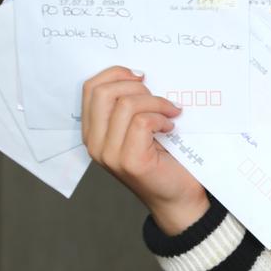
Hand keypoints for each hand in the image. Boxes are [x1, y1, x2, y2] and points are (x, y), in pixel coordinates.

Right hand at [81, 66, 206, 233]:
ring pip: (126, 105)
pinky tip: (170, 128)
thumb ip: (130, 105)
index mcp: (93, 131)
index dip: (116, 73)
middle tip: (159, 99)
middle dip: (137, 87)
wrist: (179, 198)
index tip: (142, 78)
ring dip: (156, 103)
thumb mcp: (140, 126)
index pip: (91, 88)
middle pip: (103, 92)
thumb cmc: (164, 159)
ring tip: (169, 114)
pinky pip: (142, 122)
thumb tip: (139, 74)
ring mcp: (110, 155)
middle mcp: (95, 143)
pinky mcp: (130, 161)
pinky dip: (161, 118)